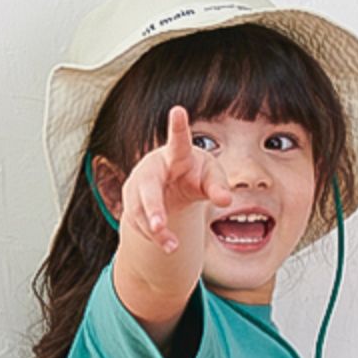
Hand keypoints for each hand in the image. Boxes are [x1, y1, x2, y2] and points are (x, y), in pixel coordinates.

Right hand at [120, 105, 233, 254]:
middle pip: (148, 188)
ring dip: (155, 231)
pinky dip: (152, 236)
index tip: (177, 110)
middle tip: (160, 226)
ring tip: (173, 247)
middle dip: (153, 208)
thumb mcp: (211, 178)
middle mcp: (153, 167)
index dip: (178, 127)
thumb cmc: (195, 175)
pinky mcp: (130, 203)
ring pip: (139, 211)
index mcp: (177, 154)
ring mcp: (137, 186)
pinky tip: (167, 244)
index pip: (178, 141)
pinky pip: (137, 223)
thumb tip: (226, 201)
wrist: (171, 185)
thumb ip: (219, 188)